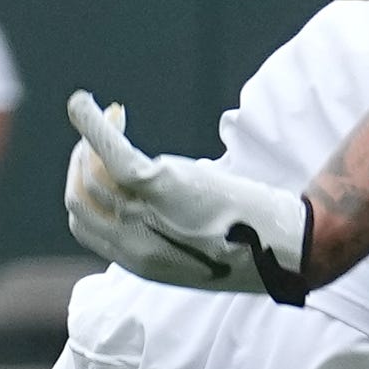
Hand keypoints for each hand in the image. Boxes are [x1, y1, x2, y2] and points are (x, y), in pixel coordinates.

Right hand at [64, 90, 314, 298]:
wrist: (287, 251)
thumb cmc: (254, 243)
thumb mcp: (198, 242)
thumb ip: (168, 224)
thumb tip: (153, 185)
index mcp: (139, 264)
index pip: (85, 226)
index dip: (83, 192)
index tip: (95, 166)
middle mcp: (132, 246)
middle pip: (80, 198)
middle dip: (82, 163)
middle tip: (102, 136)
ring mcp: (143, 218)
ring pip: (92, 175)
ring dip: (94, 141)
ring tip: (111, 118)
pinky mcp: (160, 189)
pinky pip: (112, 155)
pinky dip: (94, 127)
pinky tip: (82, 104)